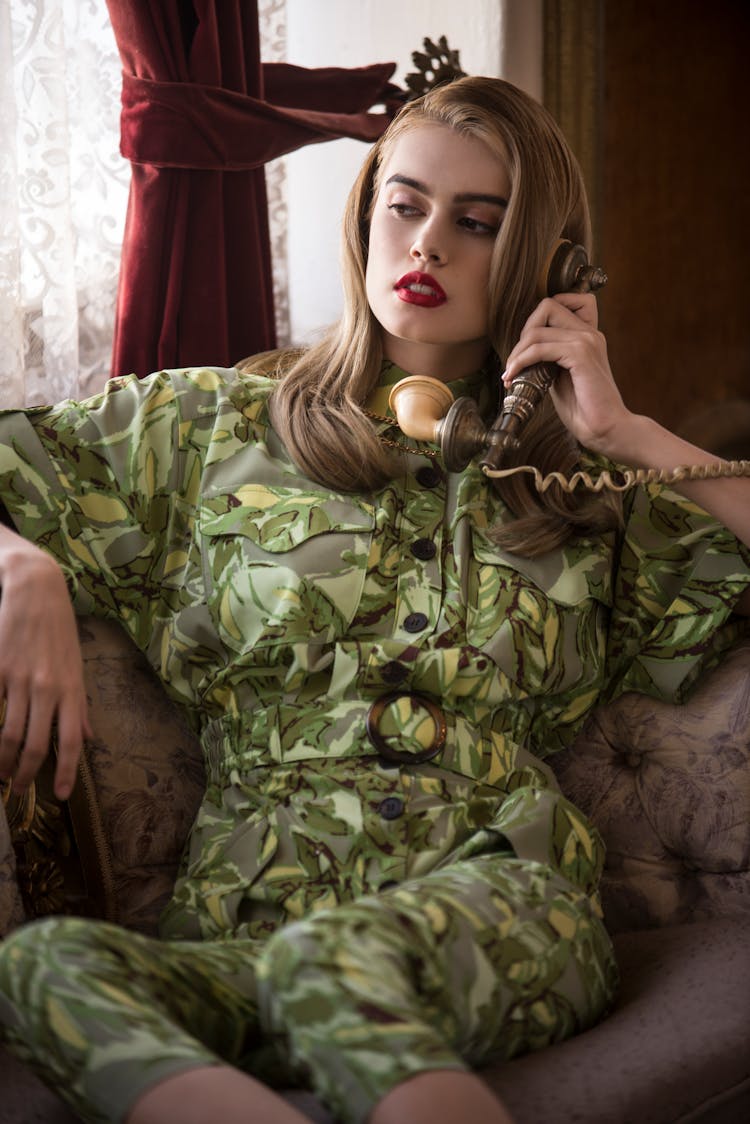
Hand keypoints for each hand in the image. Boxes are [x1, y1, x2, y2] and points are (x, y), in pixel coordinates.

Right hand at [0, 534, 90, 800]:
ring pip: (8, 734)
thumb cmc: (58, 629)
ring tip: (1, 773)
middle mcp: (48, 688)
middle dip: (26, 774)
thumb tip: (88, 736)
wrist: (35, 590)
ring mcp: (20, 679)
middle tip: (18, 789)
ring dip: (3, 761)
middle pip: (35, 744)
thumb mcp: (77, 665)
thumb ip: (80, 705)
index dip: (67, 771)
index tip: (60, 795)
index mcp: (71, 689)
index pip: (71, 740)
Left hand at [501, 292, 633, 456]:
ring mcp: (587, 341)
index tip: (527, 347)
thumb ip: (548, 359)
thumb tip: (522, 352)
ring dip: (517, 352)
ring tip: (510, 373)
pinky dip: (521, 361)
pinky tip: (513, 377)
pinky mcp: (581, 355)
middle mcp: (589, 332)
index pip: (563, 301)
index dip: (538, 318)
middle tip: (515, 361)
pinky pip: (540, 348)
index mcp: (588, 335)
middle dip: (523, 333)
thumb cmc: (584, 409)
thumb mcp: (560, 377)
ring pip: (537, 329)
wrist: (607, 429)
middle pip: (547, 306)